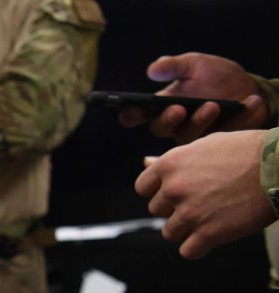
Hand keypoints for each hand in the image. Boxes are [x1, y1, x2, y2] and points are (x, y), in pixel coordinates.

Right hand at [119, 53, 267, 142]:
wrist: (249, 87)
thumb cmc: (216, 76)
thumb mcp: (195, 64)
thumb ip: (174, 66)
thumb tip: (152, 70)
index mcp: (161, 106)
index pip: (136, 115)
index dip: (131, 115)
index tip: (133, 109)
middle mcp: (174, 124)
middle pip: (159, 129)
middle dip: (167, 120)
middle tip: (178, 108)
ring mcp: (195, 135)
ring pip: (188, 136)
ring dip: (199, 121)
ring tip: (214, 104)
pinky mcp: (219, 141)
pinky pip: (224, 134)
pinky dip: (238, 117)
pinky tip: (249, 101)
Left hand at [135, 130, 273, 258]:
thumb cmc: (248, 151)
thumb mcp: (206, 145)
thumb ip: (174, 159)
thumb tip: (146, 163)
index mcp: (170, 164)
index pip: (143, 188)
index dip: (159, 191)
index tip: (177, 192)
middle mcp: (174, 189)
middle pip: (157, 211)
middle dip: (175, 209)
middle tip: (203, 203)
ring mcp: (190, 212)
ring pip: (170, 233)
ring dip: (187, 229)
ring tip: (211, 218)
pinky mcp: (208, 234)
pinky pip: (187, 251)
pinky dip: (198, 247)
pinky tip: (214, 236)